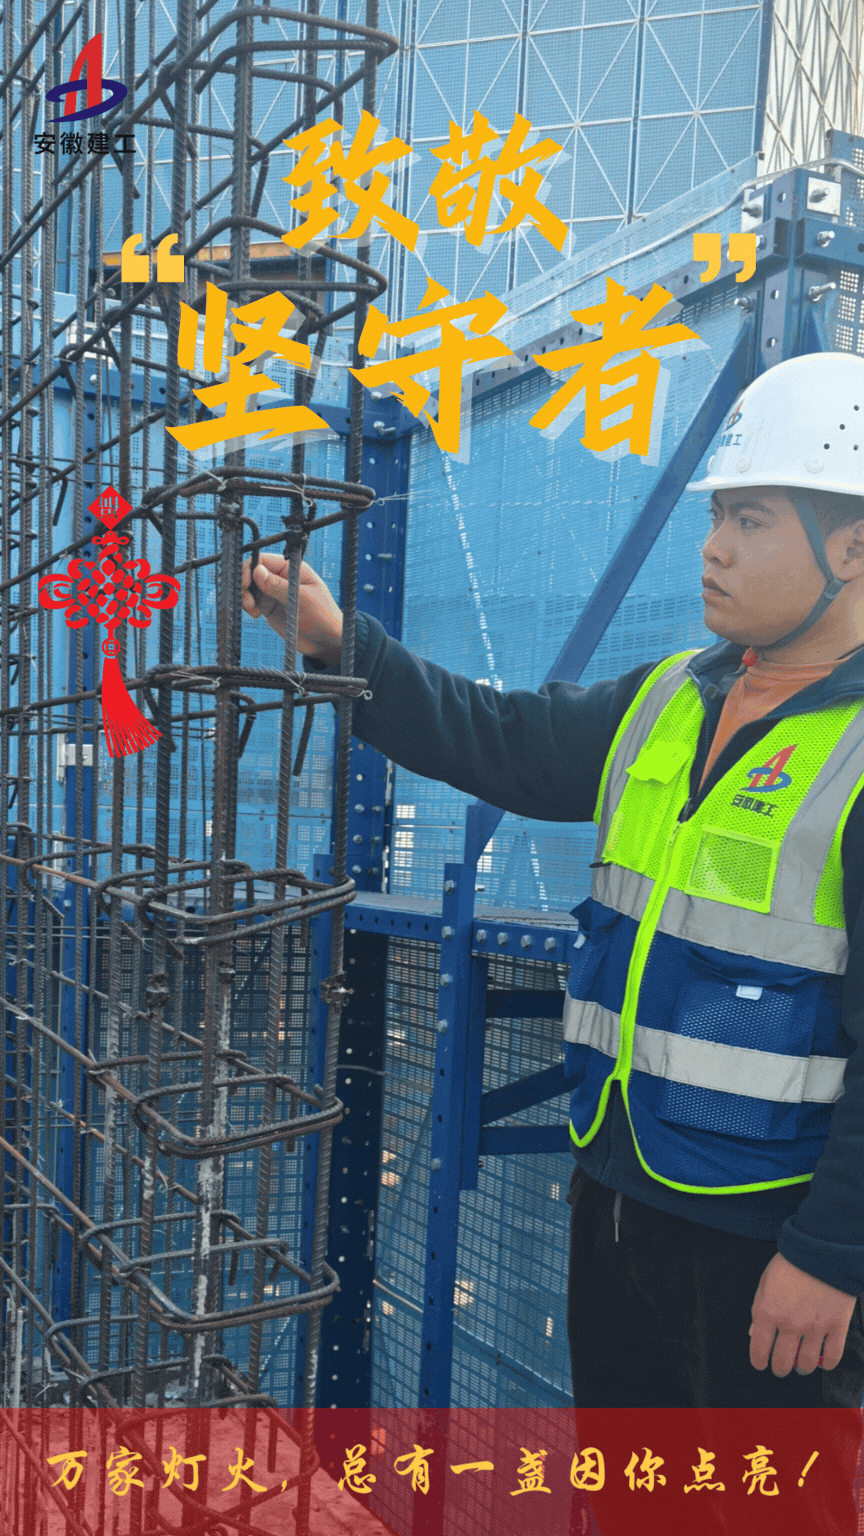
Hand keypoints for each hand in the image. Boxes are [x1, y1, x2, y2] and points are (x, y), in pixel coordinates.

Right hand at [241, 552, 342, 663]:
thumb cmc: (322, 617)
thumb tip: (256, 570)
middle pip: (252, 572)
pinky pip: (252, 601)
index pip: (263, 560)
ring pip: (250, 587)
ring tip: (252, 610)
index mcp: (291, 568)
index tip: (244, 584)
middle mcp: (281, 577)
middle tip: (247, 601)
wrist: (327, 641)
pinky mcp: (270, 607)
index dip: (249, 569)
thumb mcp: (301, 599)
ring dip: (245, 597)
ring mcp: (274, 592)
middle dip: (245, 584)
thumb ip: (278, 586)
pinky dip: (248, 606)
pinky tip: (255, 615)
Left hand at [749, 1251, 856, 1374]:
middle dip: (779, 1368)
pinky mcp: (837, 1326)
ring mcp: (816, 1327)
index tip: (760, 1363)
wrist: (822, 1249)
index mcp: (769, 1312)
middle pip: (783, 1363)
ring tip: (801, 1364)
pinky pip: (833, 1357)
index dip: (758, 1361)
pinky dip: (827, 1364)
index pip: (759, 1351)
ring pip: (807, 1364)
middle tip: (780, 1366)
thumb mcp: (765, 1281)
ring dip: (802, 1368)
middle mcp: (791, 1324)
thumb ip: (758, 1308)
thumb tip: (755, 1334)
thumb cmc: (791, 1263)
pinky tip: (822, 1361)